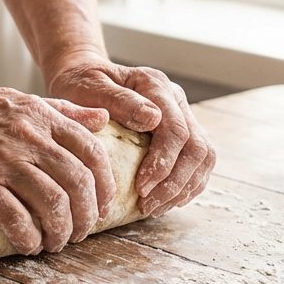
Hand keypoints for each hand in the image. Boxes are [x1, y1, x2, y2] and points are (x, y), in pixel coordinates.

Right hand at [0, 86, 116, 254]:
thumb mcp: (17, 101)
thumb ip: (61, 111)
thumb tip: (103, 118)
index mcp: (39, 115)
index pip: (91, 152)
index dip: (105, 185)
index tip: (103, 206)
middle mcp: (27, 136)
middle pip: (78, 183)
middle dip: (87, 216)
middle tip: (81, 233)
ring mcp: (2, 160)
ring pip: (53, 204)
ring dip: (61, 232)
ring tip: (55, 243)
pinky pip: (15, 219)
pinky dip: (28, 238)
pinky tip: (29, 246)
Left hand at [46, 53, 215, 216]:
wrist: (82, 76)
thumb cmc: (80, 84)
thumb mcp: (89, 87)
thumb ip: (119, 100)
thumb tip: (152, 119)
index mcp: (155, 85)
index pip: (175, 130)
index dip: (163, 164)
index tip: (141, 188)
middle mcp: (175, 98)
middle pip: (197, 147)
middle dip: (174, 182)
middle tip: (148, 205)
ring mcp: (182, 114)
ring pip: (203, 157)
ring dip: (183, 187)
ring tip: (155, 208)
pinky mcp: (181, 131)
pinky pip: (199, 162)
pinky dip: (187, 185)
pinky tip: (167, 200)